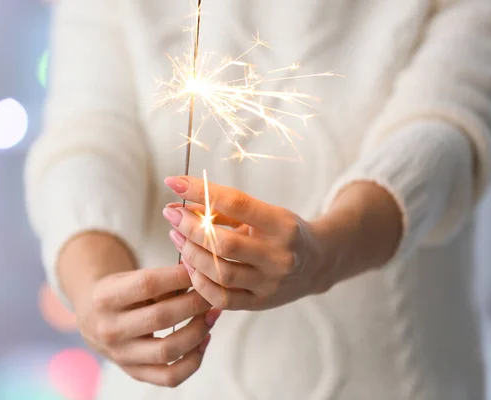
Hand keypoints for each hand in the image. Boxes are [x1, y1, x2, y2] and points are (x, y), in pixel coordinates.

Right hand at [58, 233, 221, 387]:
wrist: (92, 319)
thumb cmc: (120, 292)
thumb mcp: (130, 277)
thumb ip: (162, 279)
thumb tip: (200, 274)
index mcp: (105, 298)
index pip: (147, 284)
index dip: (179, 276)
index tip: (200, 269)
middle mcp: (110, 329)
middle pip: (161, 317)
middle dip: (195, 303)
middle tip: (213, 293)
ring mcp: (122, 355)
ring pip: (168, 350)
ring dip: (198, 331)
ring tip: (212, 314)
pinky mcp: (135, 373)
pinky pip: (170, 376)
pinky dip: (194, 361)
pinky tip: (203, 340)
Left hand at [162, 176, 401, 310]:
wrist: (318, 264)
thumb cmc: (283, 232)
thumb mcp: (264, 213)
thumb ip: (226, 211)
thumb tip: (181, 205)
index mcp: (282, 224)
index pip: (236, 203)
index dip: (201, 191)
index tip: (174, 182)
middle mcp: (279, 255)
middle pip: (223, 242)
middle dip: (190, 227)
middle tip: (172, 214)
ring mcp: (271, 283)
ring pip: (220, 271)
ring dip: (191, 253)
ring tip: (177, 237)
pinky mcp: (261, 303)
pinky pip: (222, 298)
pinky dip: (200, 282)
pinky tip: (190, 266)